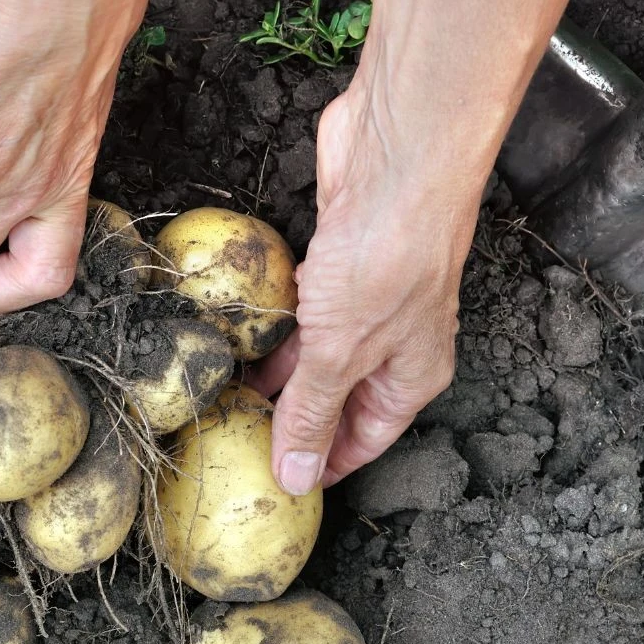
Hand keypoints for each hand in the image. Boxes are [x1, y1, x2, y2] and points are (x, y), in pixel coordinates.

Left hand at [250, 82, 476, 493]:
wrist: (394, 159)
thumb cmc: (386, 258)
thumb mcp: (340, 353)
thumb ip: (312, 413)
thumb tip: (296, 478)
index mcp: (412, 378)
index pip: (366, 439)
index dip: (326, 464)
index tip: (280, 484)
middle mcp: (395, 344)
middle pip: (340, 399)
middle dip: (296, 421)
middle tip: (240, 442)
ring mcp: (367, 301)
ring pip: (320, 355)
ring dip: (281, 377)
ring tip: (231, 402)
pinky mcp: (339, 263)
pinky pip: (304, 312)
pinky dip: (279, 330)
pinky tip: (245, 344)